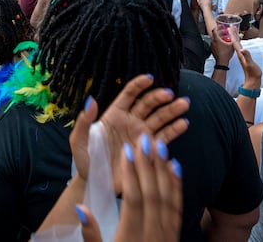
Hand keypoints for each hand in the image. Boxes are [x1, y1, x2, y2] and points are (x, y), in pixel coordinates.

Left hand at [70, 74, 188, 190]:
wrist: (96, 183)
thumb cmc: (85, 160)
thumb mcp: (79, 140)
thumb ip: (85, 121)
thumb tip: (91, 100)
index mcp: (114, 115)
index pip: (129, 95)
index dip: (138, 85)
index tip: (149, 78)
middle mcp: (130, 122)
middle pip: (148, 104)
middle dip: (159, 97)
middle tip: (170, 95)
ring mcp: (141, 134)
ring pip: (159, 118)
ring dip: (172, 111)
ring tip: (184, 105)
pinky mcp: (149, 149)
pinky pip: (164, 137)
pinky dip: (174, 130)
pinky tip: (183, 124)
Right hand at [76, 133, 181, 241]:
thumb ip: (91, 234)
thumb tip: (81, 208)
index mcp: (132, 237)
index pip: (134, 199)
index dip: (131, 174)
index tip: (126, 150)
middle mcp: (153, 233)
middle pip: (153, 193)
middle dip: (148, 164)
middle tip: (144, 138)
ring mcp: (167, 234)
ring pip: (168, 197)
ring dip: (164, 169)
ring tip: (159, 144)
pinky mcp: (174, 235)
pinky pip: (178, 206)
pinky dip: (177, 185)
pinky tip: (175, 167)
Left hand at [210, 27, 234, 65]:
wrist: (221, 62)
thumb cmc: (226, 54)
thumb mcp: (232, 46)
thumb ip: (236, 40)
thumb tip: (240, 36)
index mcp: (216, 40)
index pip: (214, 30)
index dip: (217, 27)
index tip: (220, 26)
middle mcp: (212, 42)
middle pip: (215, 34)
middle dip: (220, 32)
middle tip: (225, 32)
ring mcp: (211, 46)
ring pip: (215, 39)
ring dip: (220, 37)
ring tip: (225, 38)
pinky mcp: (212, 49)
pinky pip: (214, 43)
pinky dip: (218, 42)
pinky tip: (223, 44)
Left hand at [230, 27, 261, 83]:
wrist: (252, 80)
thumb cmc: (252, 72)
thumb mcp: (250, 63)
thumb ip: (247, 56)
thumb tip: (243, 49)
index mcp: (240, 53)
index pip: (235, 42)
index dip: (232, 34)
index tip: (230, 27)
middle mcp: (239, 54)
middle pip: (234, 42)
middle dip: (232, 34)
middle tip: (231, 26)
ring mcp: (241, 56)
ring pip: (236, 44)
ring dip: (234, 37)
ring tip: (234, 31)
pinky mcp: (243, 58)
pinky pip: (239, 48)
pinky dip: (239, 43)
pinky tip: (239, 43)